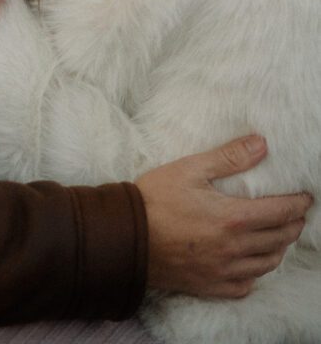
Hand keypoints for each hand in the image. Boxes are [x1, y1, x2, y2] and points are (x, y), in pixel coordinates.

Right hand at [136, 134, 311, 298]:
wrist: (127, 236)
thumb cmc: (156, 198)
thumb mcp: (191, 168)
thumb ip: (229, 157)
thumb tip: (261, 144)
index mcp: (233, 218)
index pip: (281, 212)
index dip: (298, 204)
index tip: (306, 197)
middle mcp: (234, 248)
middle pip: (279, 239)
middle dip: (293, 224)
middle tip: (296, 213)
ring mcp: (224, 271)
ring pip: (267, 264)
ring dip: (279, 248)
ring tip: (280, 235)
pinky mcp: (211, 286)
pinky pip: (246, 285)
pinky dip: (256, 273)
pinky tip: (252, 262)